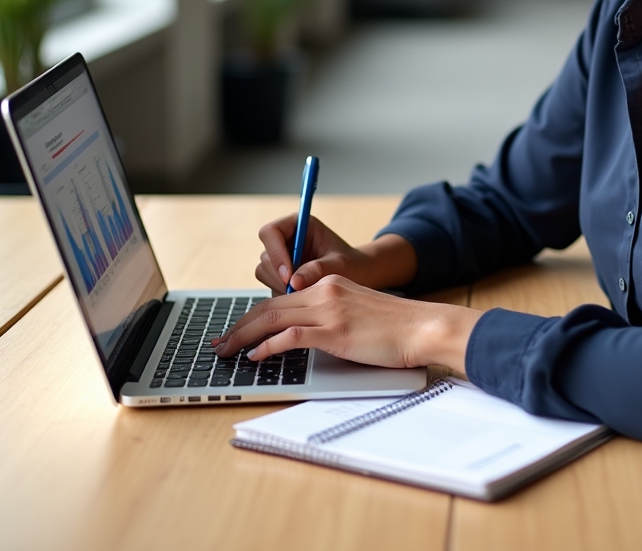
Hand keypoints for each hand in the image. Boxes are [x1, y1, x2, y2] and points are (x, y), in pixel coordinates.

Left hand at [212, 275, 480, 374]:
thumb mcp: (358, 312)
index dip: (253, 316)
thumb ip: (331, 316)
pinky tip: (256, 356)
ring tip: (226, 351)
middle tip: (220, 344)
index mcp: (330, 285)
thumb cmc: (396, 327)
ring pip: (273, 319)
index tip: (237, 330)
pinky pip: (291, 337)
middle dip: (240, 326)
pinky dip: (268, 346)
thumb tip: (305, 336)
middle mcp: (326, 292)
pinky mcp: (335, 331)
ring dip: (244, 336)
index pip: (281, 298)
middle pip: (269, 306)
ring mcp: (329, 311)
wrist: (421, 326)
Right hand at [256, 215, 417, 294]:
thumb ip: (319, 269)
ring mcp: (280, 258)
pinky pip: (270, 286)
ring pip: (264, 272)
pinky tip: (303, 298)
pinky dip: (283, 296)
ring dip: (280, 286)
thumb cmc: (351, 263)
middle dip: (279, 275)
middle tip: (299, 290)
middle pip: (265, 255)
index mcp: (298, 224)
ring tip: (307, 292)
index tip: (289, 274)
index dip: (275, 252)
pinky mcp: (279, 276)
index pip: (271, 232)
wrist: (355, 275)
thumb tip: (295, 282)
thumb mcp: (339, 264)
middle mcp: (285, 239)